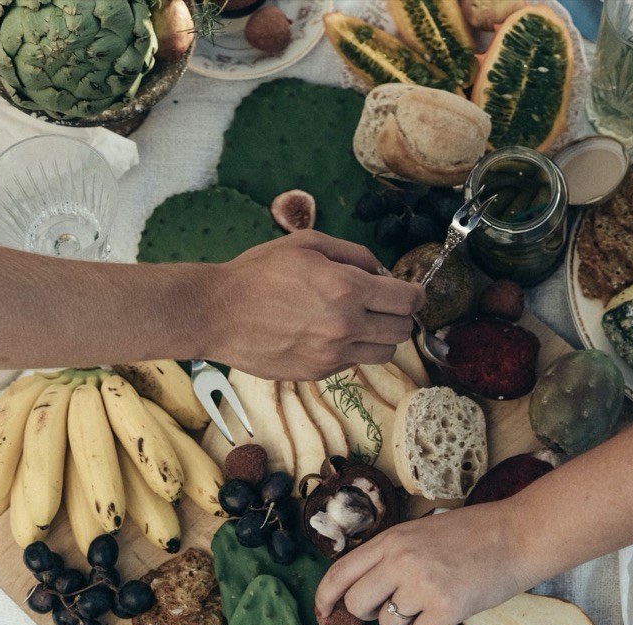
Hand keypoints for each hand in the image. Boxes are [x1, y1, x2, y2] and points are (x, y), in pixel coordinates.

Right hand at [206, 230, 424, 379]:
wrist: (217, 313)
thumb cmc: (258, 273)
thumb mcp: (308, 244)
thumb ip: (354, 254)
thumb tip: (381, 271)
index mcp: (347, 288)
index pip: (408, 300)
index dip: (415, 294)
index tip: (408, 291)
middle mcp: (345, 325)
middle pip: (403, 330)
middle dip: (399, 315)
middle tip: (382, 304)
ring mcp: (332, 354)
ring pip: (384, 353)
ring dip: (379, 337)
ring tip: (357, 322)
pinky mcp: (317, 373)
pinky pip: (352, 363)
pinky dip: (350, 349)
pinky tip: (327, 334)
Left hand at [314, 502, 534, 624]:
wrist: (517, 535)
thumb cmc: (473, 533)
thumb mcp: (420, 532)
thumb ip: (390, 556)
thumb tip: (363, 591)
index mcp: (391, 539)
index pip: (340, 573)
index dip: (325, 598)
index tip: (323, 613)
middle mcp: (400, 561)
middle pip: (358, 604)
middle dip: (370, 613)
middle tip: (395, 605)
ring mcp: (422, 585)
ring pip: (390, 624)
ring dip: (408, 620)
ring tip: (435, 597)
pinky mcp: (445, 609)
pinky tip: (452, 605)